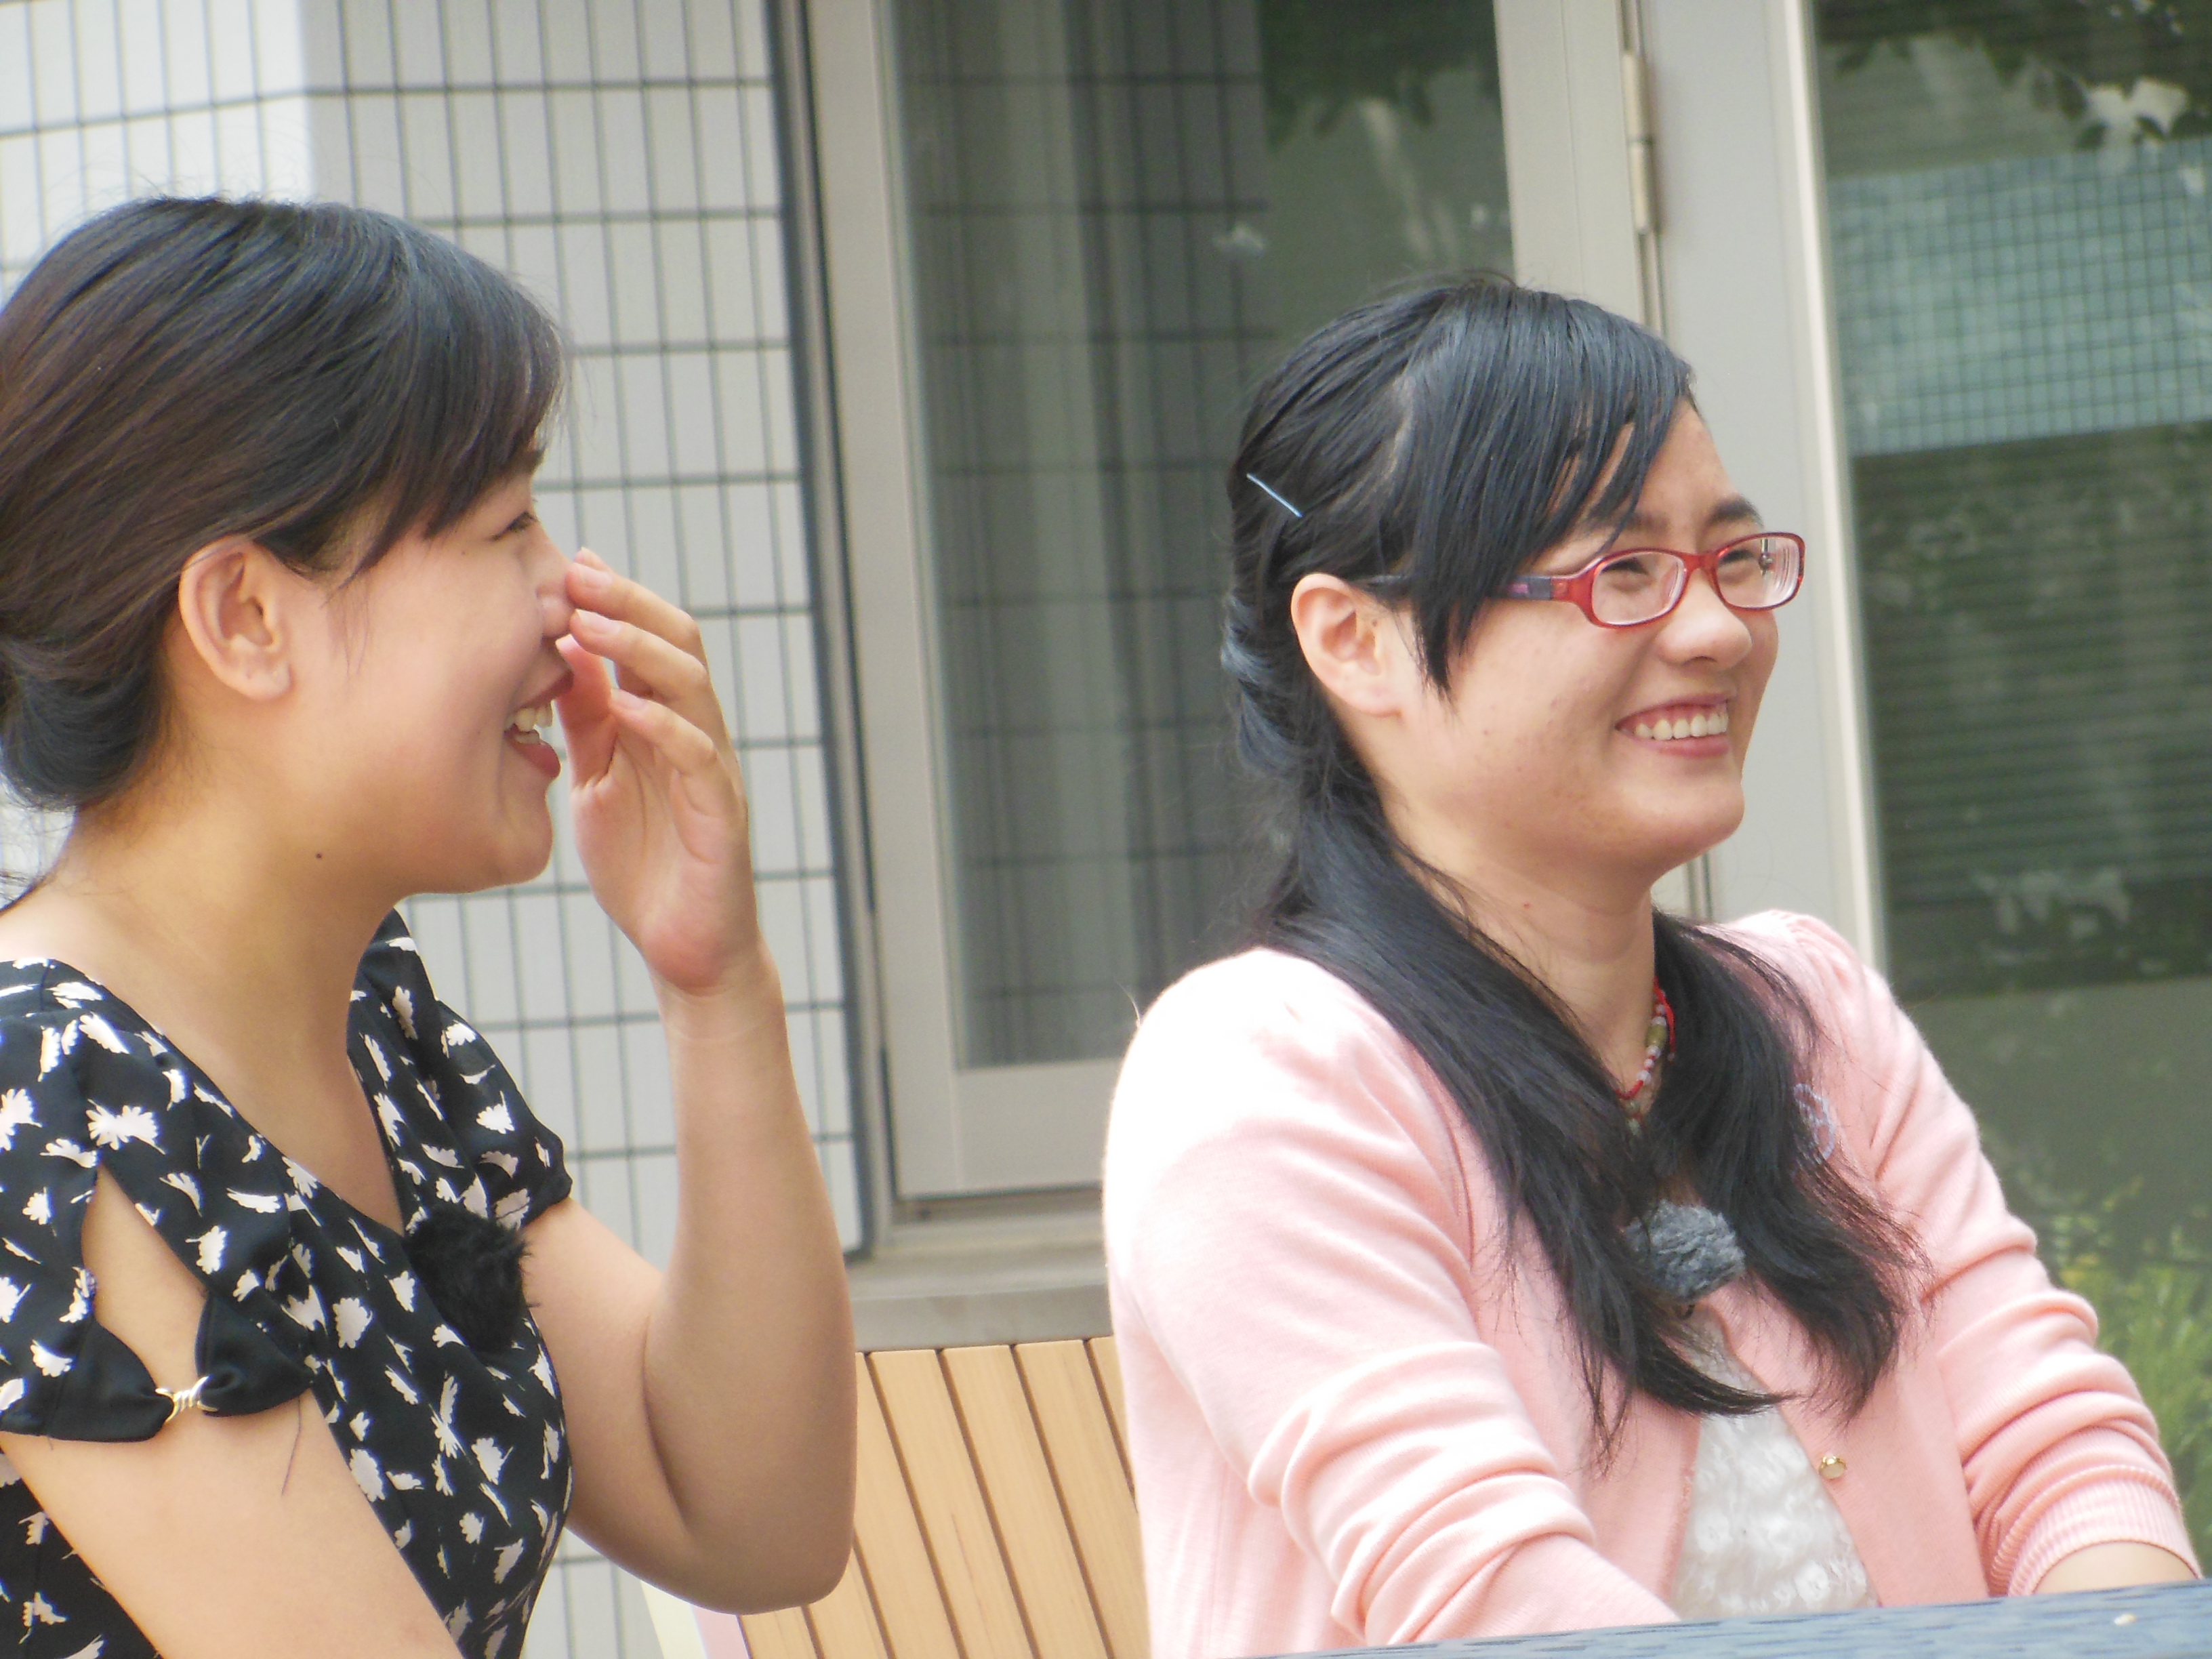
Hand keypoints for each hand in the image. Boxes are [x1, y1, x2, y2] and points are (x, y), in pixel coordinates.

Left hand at [556, 550, 765, 997]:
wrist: (686, 951)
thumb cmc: (644, 868)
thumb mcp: (597, 782)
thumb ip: (587, 723)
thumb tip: (563, 652)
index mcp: (664, 725)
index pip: (650, 643)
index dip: (616, 600)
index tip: (572, 561)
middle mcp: (695, 736)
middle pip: (678, 646)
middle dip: (628, 603)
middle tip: (578, 571)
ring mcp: (712, 773)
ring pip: (691, 688)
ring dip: (639, 650)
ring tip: (590, 622)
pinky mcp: (721, 817)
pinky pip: (698, 758)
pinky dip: (662, 725)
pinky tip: (624, 705)